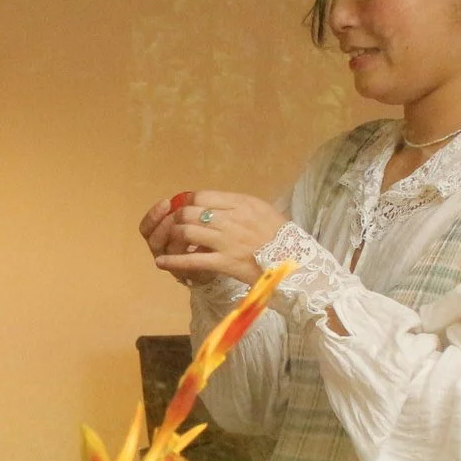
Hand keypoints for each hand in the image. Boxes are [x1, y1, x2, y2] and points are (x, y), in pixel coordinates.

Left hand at [148, 191, 288, 286]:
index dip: (186, 203)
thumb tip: (215, 205)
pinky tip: (162, 263)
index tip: (181, 210)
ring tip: (169, 244)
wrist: (298, 264)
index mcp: (242, 203)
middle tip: (173, 229)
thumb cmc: (282, 238)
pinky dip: (173, 262)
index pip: (201, 196)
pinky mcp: (226, 263)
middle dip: (177, 220)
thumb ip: (238, 207)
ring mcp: (228, 241)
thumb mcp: (263, 211)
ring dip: (173, 239)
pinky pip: (192, 261)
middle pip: (190, 213)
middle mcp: (232, 218)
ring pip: (187, 232)